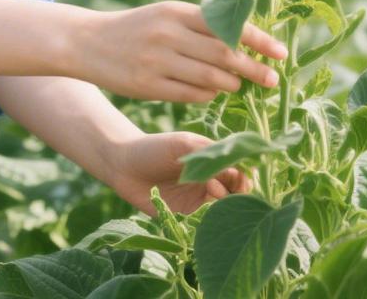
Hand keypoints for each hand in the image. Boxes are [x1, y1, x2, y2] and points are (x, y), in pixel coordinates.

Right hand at [69, 0, 286, 102]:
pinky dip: (206, 96)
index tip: (281, 53)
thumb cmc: (137, 28)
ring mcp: (157, 60)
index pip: (227, 25)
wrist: (88, 41)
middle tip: (273, 79)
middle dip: (253, 68)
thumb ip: (199, 26)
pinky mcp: (148, 85)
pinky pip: (190, 95)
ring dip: (231, 85)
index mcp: (176, 11)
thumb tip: (245, 44)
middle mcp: (168, 33)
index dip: (258, 40)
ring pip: (210, 78)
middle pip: (224, 54)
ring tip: (238, 87)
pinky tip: (210, 94)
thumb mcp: (165, 15)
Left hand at [106, 130, 252, 215]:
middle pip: (235, 192)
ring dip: (225, 204)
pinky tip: (205, 210)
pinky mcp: (186, 216)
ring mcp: (198, 199)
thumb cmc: (153, 148)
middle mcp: (208, 181)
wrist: (123, 165)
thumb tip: (238, 172)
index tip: (241, 176)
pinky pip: (206, 222)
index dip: (243, 175)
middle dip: (238, 192)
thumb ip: (210, 156)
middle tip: (228, 187)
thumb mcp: (183, 144)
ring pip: (223, 208)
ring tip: (213, 191)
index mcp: (210, 161)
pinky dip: (211, 220)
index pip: (238, 171)